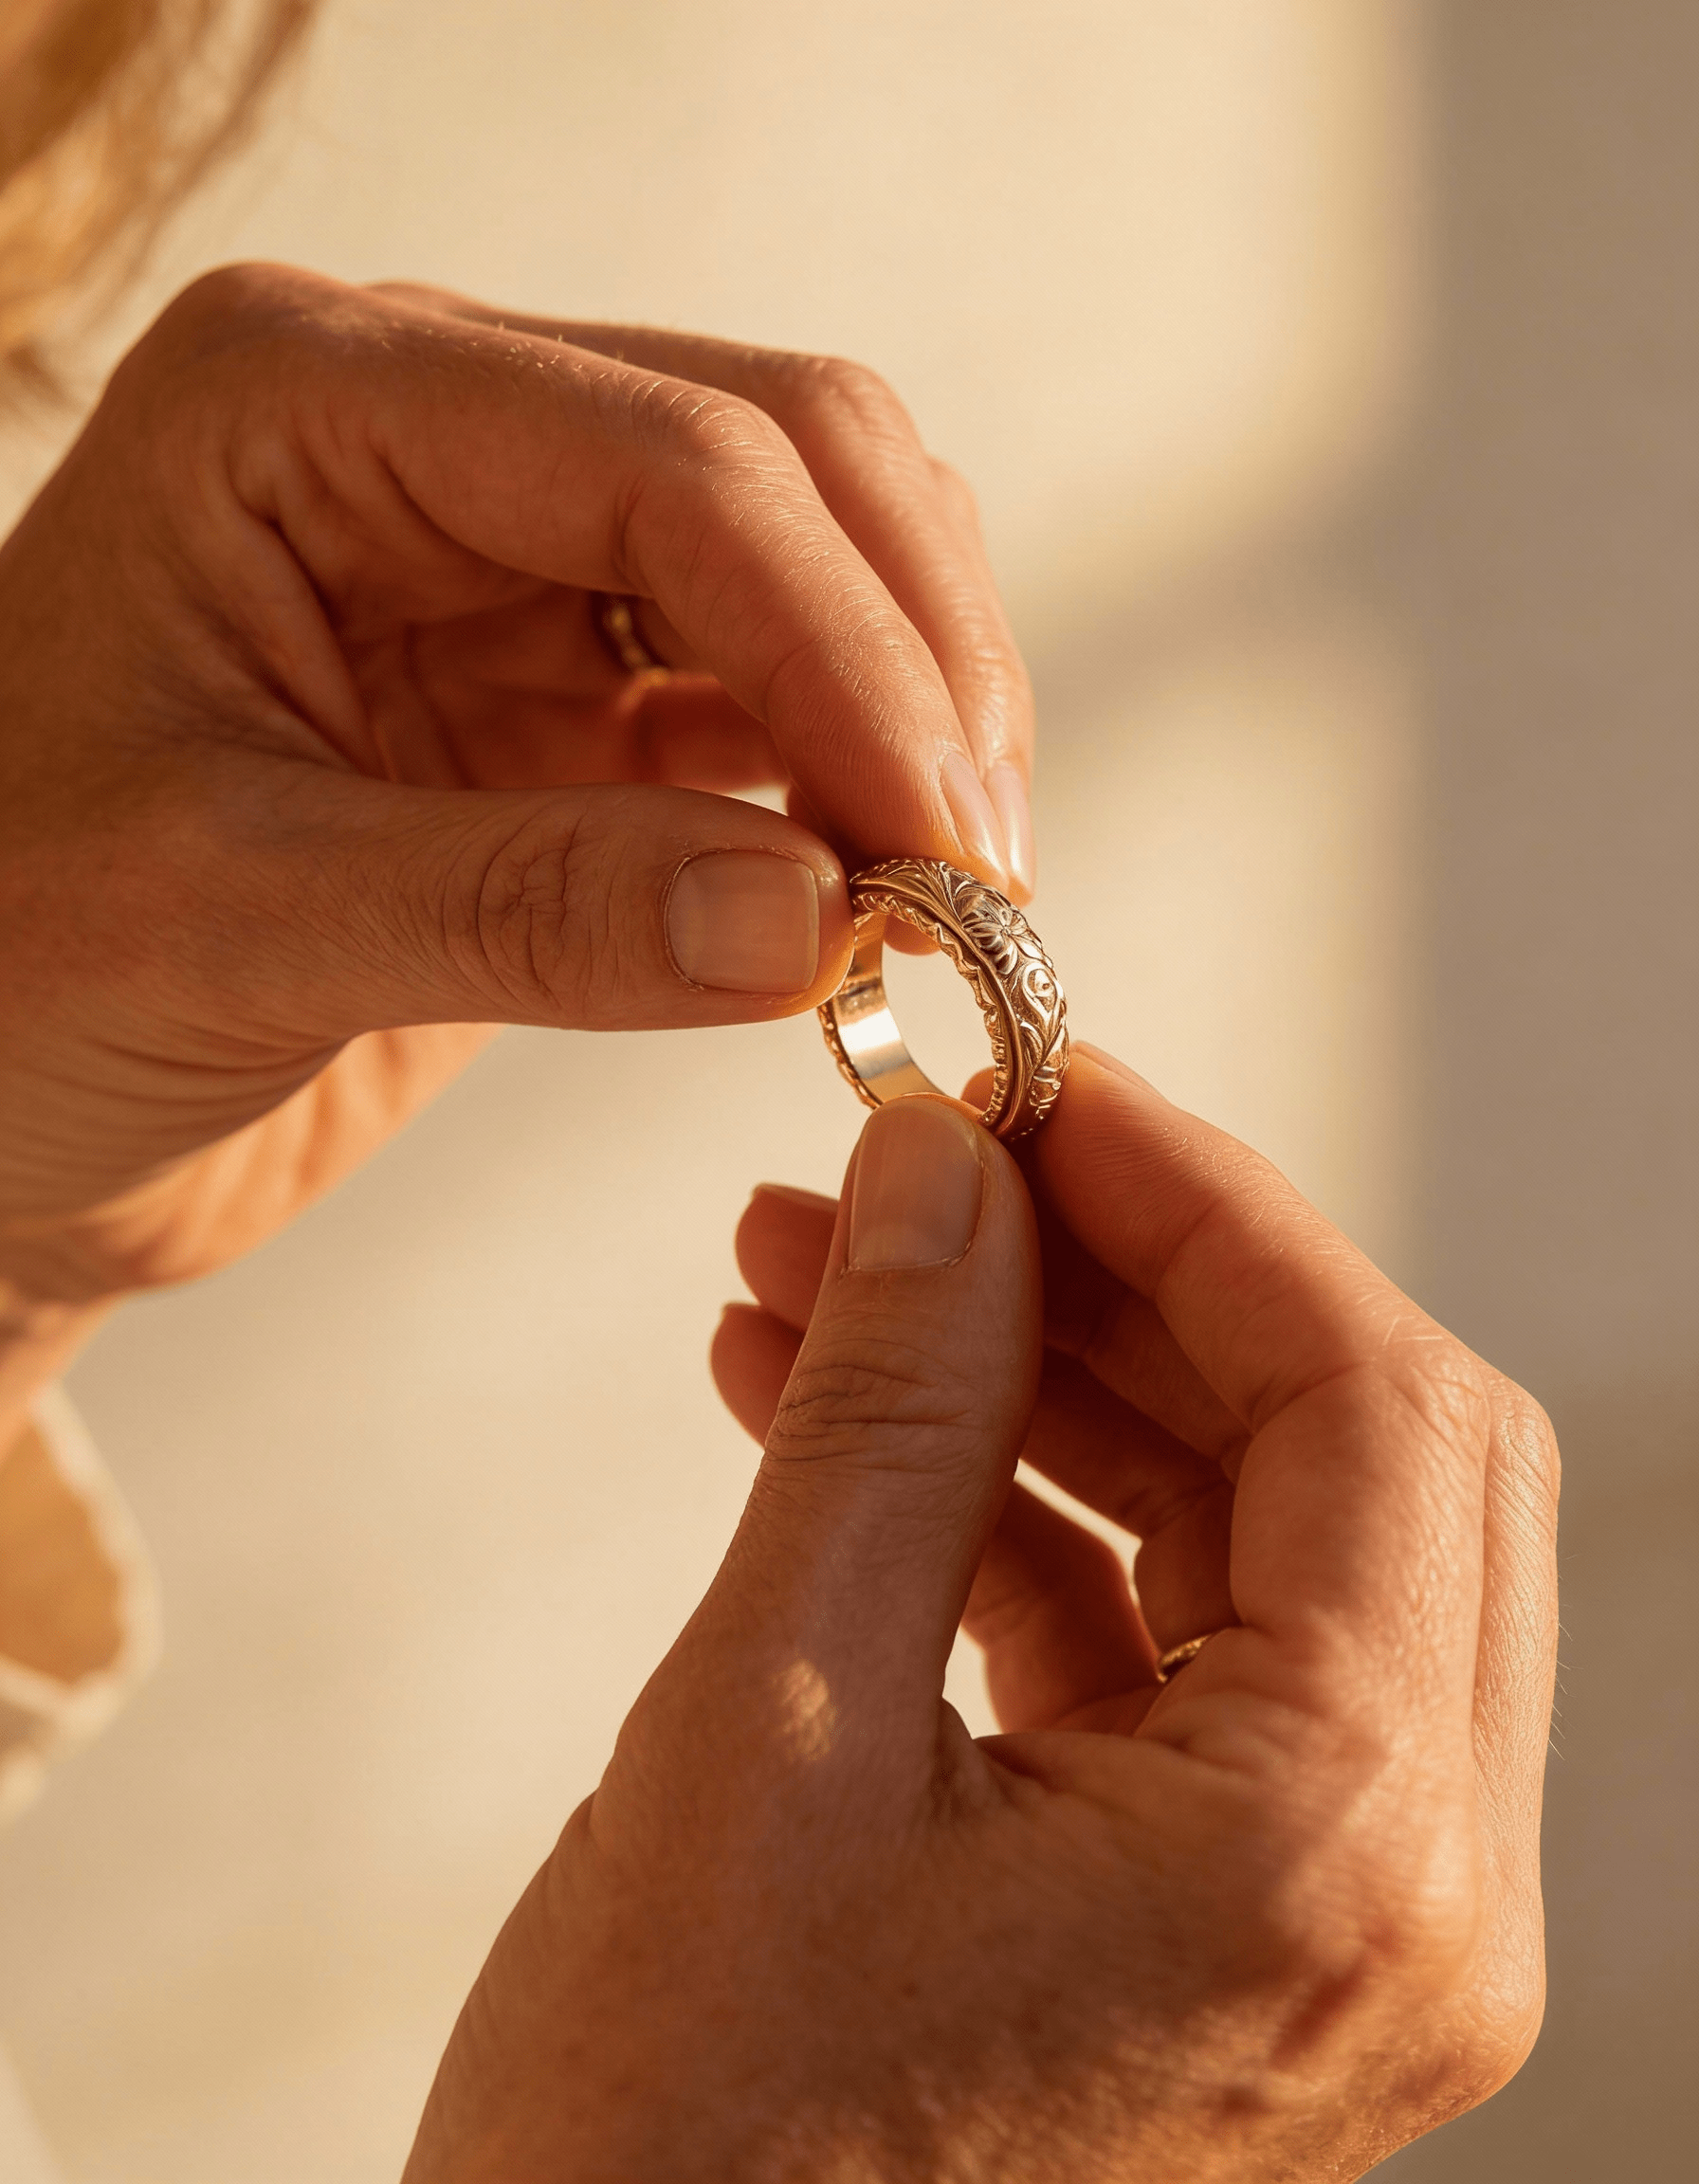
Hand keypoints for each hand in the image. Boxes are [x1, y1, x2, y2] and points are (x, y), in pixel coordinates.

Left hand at [0, 266, 1030, 1316]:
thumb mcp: (223, 926)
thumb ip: (526, 912)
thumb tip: (823, 917)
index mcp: (308, 404)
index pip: (668, 457)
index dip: (843, 639)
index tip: (938, 838)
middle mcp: (433, 449)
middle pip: (790, 461)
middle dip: (915, 657)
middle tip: (977, 870)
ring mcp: (514, 578)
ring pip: (817, 571)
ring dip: (912, 720)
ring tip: (950, 900)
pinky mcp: (568, 716)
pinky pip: (773, 713)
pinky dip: (856, 800)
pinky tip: (886, 905)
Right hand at [404, 1052, 1557, 2182]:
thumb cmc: (669, 2169)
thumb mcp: (766, 1723)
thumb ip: (894, 1405)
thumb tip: (943, 1171)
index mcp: (1342, 1852)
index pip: (1371, 1402)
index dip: (1204, 1201)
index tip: (1042, 1089)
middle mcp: (1408, 1902)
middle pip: (1362, 1454)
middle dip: (1142, 1275)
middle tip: (946, 1164)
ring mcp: (1332, 1932)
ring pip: (1265, 1541)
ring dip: (1060, 1382)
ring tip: (826, 1271)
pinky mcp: (1231, 1941)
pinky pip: (1176, 1653)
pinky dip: (1030, 1516)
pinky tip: (840, 1418)